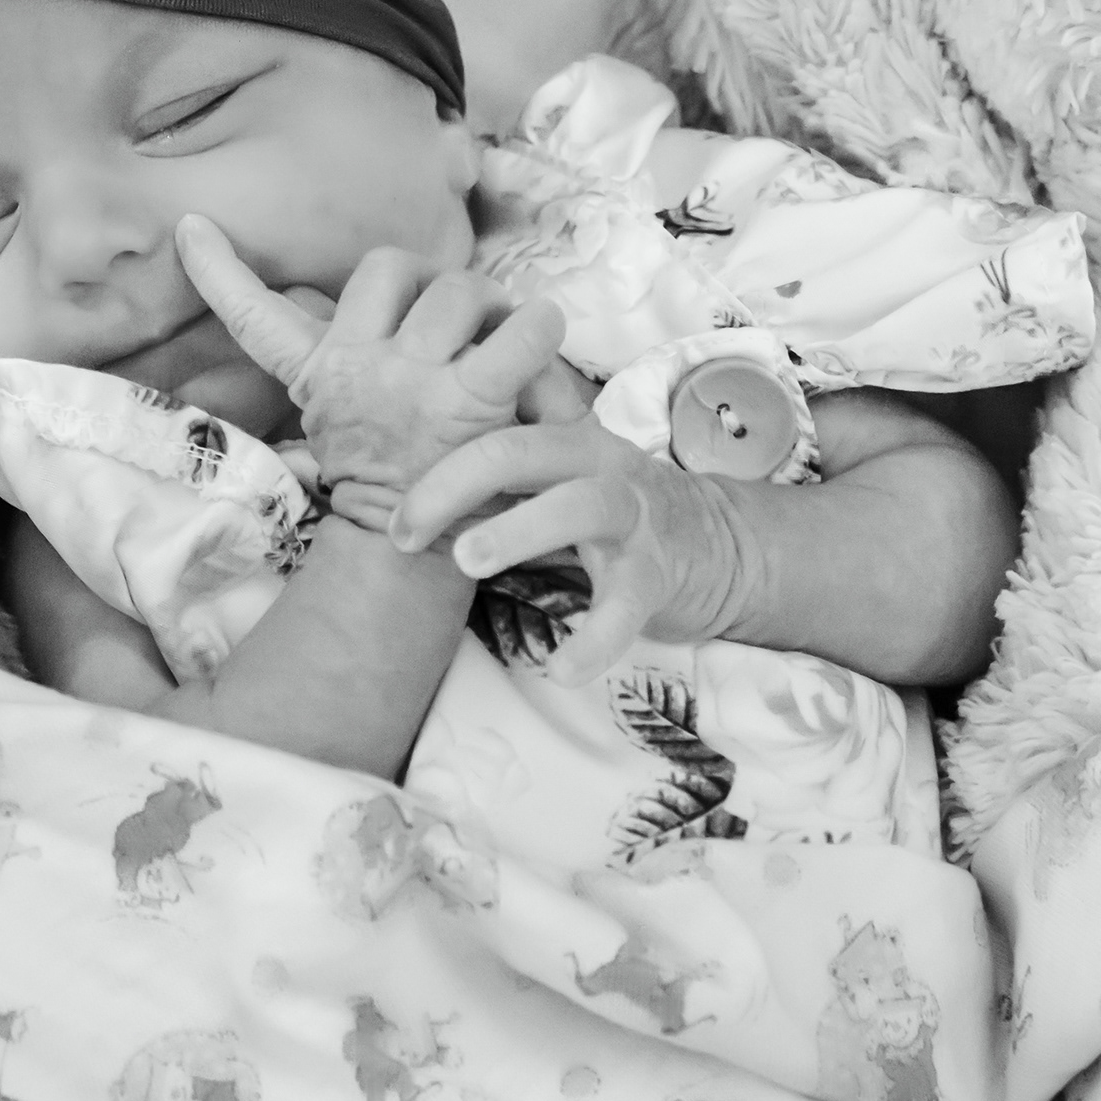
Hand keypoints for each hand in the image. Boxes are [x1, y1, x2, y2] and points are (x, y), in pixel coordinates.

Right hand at [177, 216, 567, 530]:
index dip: (221, 273)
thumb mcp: (332, 420)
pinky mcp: (469, 403)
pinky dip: (538, 324)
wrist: (412, 557)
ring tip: (503, 331)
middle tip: (460, 312)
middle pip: (393, 268)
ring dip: (488, 302)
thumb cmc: (386, 477)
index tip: (190, 228)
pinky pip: (517, 335)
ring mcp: (413, 382)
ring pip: (455, 289)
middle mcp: (358, 367)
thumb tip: (314, 307)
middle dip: (434, 278)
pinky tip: (541, 332)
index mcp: (319, 371)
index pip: (257, 316)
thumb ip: (322, 363)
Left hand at [393, 416, 754, 680]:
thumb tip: (395, 477)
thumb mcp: (555, 474)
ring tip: (467, 563)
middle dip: (453, 484)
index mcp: (562, 435)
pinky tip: (559, 672)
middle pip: (520, 451)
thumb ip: (494, 468)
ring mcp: (632, 516)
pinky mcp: (657, 574)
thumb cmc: (606, 509)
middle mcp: (598, 462)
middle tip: (402, 533)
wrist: (713, 544)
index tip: (386, 513)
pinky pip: (623, 607)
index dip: (432, 464)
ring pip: (577, 507)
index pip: (489, 428)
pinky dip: (593, 641)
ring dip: (518, 529)